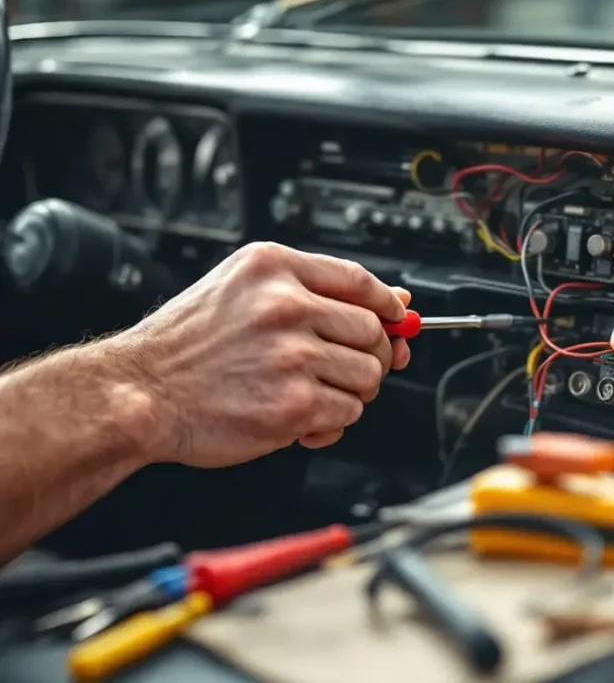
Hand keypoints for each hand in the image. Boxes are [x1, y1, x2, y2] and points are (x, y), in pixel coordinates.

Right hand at [116, 242, 410, 466]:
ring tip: (312, 393)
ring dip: (349, 392)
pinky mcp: (294, 404)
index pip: (360, 280)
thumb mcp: (241, 290)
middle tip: (343, 368)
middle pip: (374, 332)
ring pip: (368, 375)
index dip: (387, 305)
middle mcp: (286, 306)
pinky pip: (347, 413)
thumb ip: (314, 290)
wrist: (139, 392)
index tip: (396, 318)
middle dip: (371, 355)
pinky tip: (302, 419)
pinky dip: (331, 423)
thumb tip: (395, 303)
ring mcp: (292, 356)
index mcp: (274, 268)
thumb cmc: (186, 346)